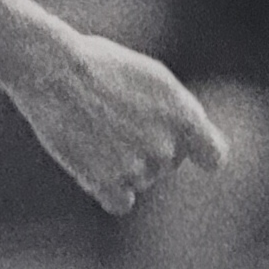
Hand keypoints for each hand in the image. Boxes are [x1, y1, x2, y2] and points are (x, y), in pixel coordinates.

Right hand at [13, 34, 231, 217]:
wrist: (54, 71)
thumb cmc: (100, 65)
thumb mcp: (152, 77)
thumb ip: (176, 111)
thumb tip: (186, 140)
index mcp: (185, 116)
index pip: (213, 156)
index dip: (197, 152)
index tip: (186, 150)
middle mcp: (167, 147)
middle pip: (167, 165)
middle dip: (147, 149)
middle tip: (114, 120)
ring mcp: (138, 169)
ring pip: (140, 181)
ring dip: (121, 165)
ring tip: (95, 132)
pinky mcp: (107, 184)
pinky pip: (120, 203)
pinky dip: (108, 190)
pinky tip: (92, 165)